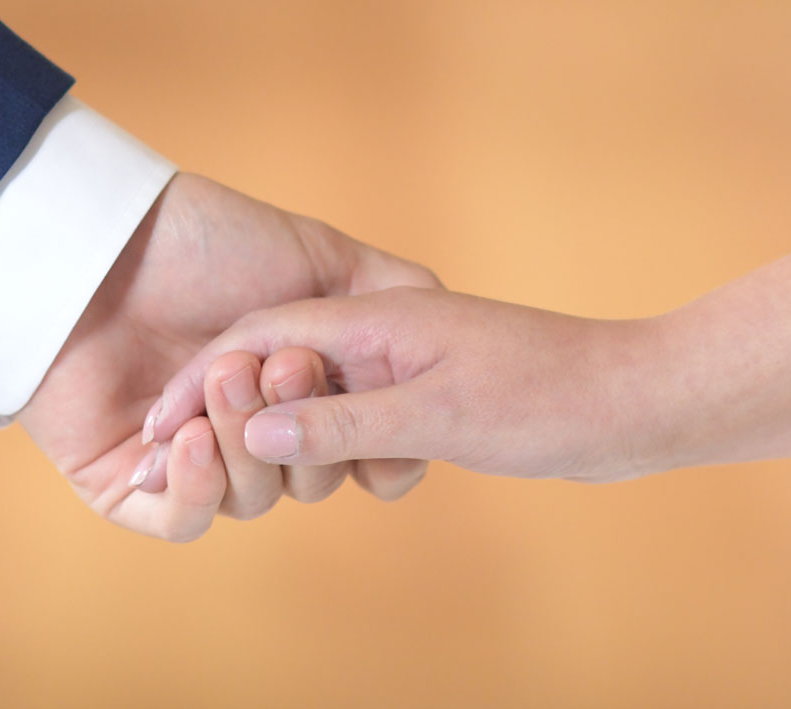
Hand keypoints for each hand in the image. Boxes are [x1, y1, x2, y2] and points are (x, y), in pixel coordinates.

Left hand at [16, 173, 439, 541]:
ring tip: (225, 377)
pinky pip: (183, 523)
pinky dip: (201, 491)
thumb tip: (448, 342)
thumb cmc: (208, 240)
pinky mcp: (129, 486)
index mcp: (294, 391)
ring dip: (250, 445)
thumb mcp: (321, 255)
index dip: (376, 443)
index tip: (381, 409)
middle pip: (311, 480)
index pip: (355, 453)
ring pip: (252, 499)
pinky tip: (197, 440)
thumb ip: (391, 293)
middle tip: (284, 364)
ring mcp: (188, 463)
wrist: (104, 242)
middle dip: (307, 429)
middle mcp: (247, 431)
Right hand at [147, 287, 662, 483]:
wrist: (633, 399)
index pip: (259, 339)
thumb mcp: (437, 413)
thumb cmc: (546, 396)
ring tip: (238, 472)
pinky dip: (332, 440)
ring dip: (282, 429)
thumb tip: (257, 428)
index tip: (157, 425)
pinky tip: (325, 470)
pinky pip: (357, 413)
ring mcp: (407, 361)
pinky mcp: (432, 391)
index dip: (204, 380)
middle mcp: (383, 333)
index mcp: (374, 318)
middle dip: (229, 407)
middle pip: (277, 363)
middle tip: (178, 460)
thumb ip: (343, 420)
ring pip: (316, 392)